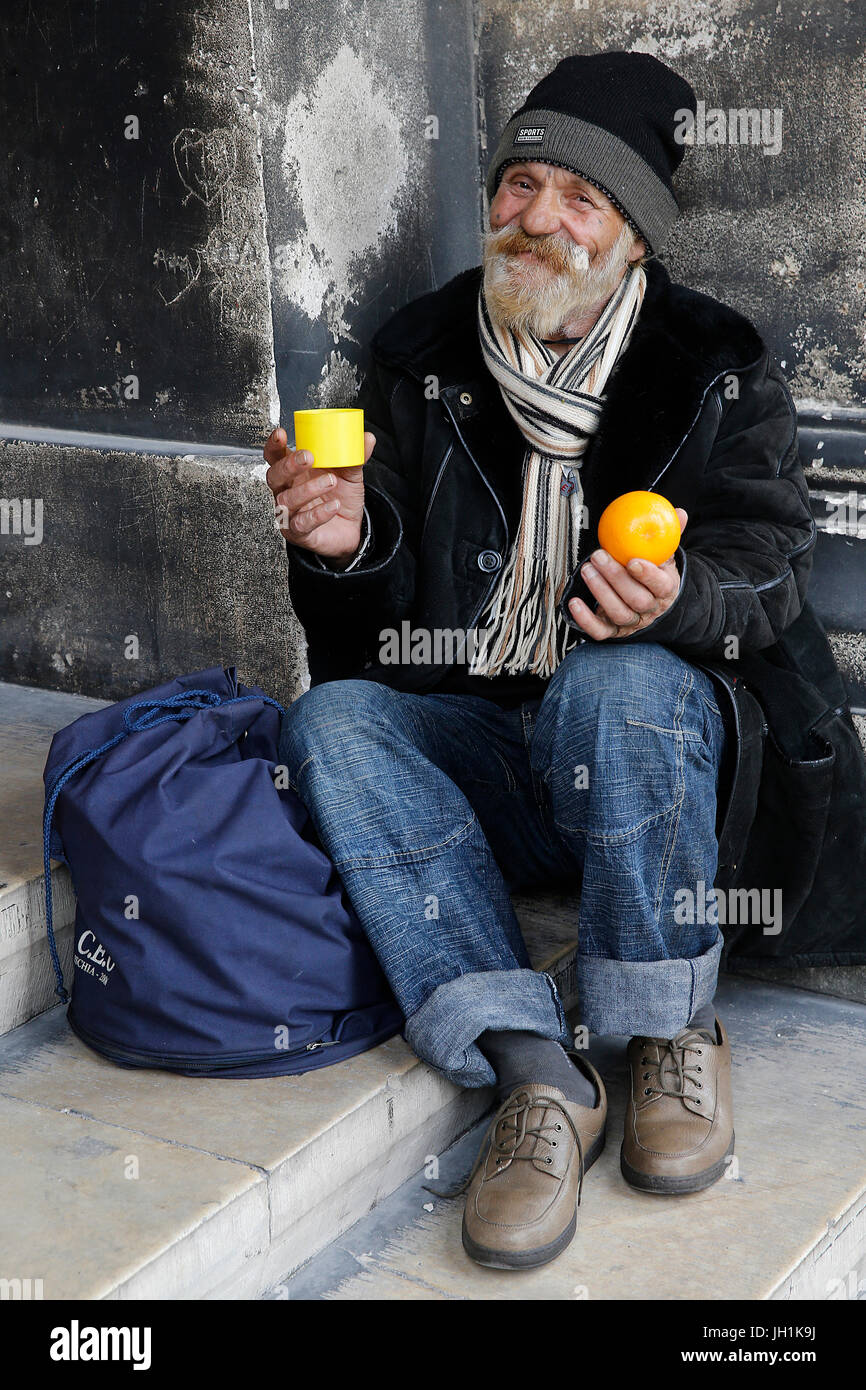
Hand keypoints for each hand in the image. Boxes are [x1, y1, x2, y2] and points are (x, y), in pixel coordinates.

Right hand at [263, 426, 373, 561]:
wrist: (352, 529)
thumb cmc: (342, 498)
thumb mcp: (350, 474)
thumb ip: (354, 456)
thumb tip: (367, 438)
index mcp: (294, 472)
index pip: (275, 456)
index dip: (274, 445)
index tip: (281, 433)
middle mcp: (286, 491)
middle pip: (274, 476)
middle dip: (289, 465)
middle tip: (308, 458)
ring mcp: (290, 512)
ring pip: (287, 500)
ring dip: (308, 489)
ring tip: (331, 482)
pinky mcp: (298, 532)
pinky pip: (302, 523)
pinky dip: (317, 514)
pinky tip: (333, 506)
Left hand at [567, 509, 687, 639]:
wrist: (653, 604)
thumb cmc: (656, 575)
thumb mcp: (666, 556)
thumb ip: (669, 535)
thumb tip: (679, 513)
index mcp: (665, 589)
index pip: (660, 585)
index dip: (647, 575)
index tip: (632, 560)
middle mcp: (649, 608)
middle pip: (636, 599)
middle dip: (615, 578)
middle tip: (598, 556)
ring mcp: (632, 621)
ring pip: (618, 613)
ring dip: (600, 591)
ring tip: (587, 570)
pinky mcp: (614, 630)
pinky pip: (600, 631)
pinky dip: (585, 620)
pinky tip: (574, 603)